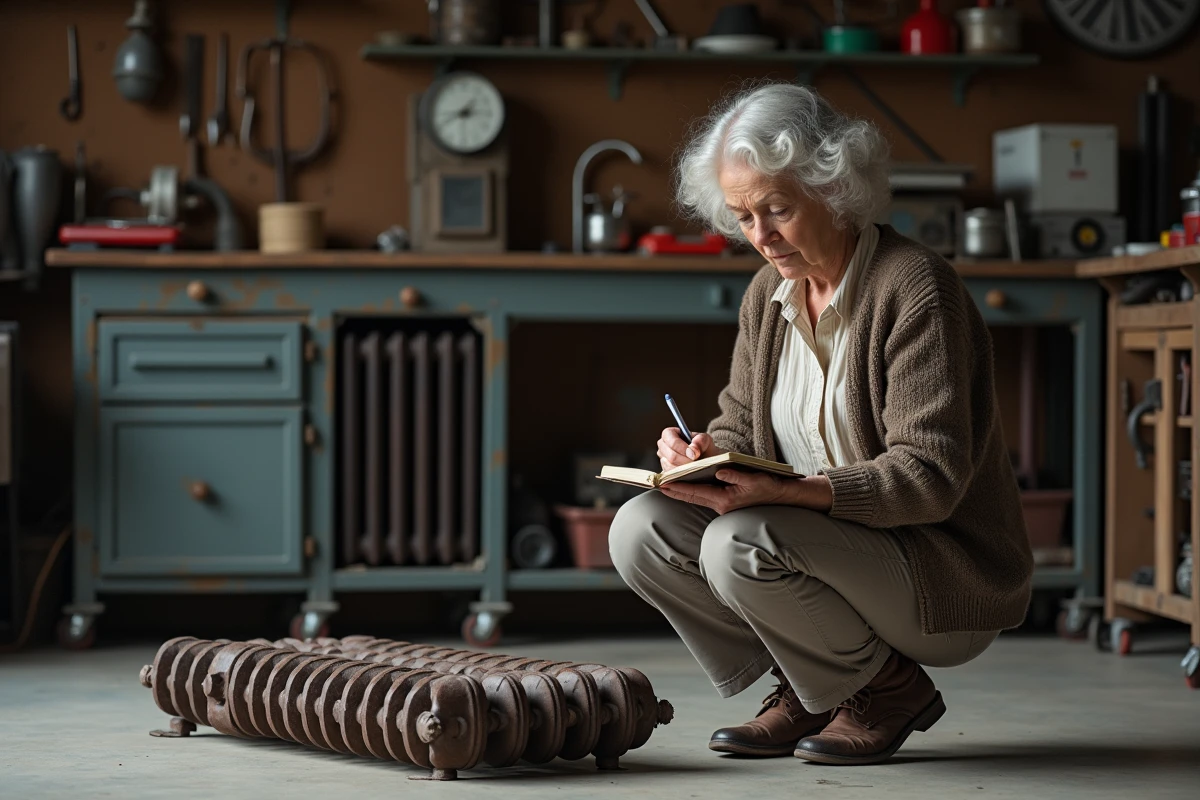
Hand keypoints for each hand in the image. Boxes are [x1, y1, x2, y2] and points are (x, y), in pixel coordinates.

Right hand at [657, 427, 718, 470]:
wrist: (705, 461)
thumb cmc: (703, 448)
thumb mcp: (705, 440)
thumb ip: (701, 440)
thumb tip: (693, 448)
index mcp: (669, 434)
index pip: (671, 440)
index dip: (681, 447)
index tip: (694, 455)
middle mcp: (663, 447)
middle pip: (670, 456)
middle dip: (685, 461)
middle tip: (697, 464)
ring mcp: (663, 460)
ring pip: (670, 467)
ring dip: (684, 469)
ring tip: (695, 469)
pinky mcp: (665, 472)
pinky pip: (671, 476)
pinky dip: (682, 476)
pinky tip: (691, 474)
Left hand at [659, 469, 786, 514]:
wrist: (780, 497)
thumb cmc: (768, 487)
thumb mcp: (753, 479)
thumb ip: (735, 475)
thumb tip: (719, 471)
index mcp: (725, 499)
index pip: (696, 493)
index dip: (679, 487)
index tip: (664, 484)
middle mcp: (721, 504)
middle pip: (692, 497)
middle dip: (675, 491)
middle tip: (658, 485)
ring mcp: (722, 505)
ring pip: (696, 497)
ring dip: (681, 491)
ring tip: (666, 484)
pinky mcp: (725, 502)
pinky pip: (703, 497)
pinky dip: (692, 491)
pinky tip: (684, 486)